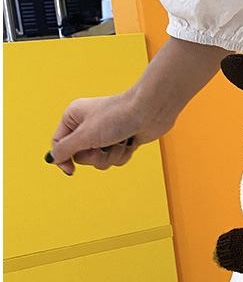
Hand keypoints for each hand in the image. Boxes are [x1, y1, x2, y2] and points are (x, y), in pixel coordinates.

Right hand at [48, 90, 165, 174]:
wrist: (151, 110)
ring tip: (120, 140)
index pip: (59, 144)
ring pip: (101, 159)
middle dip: (95, 155)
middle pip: (81, 156)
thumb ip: (66, 149)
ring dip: (112, 155)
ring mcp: (107, 133)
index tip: (71, 171)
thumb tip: (52, 159)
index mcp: (74, 117)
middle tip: (104, 144)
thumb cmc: (118, 116)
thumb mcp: (85, 135)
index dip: (63, 159)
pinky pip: (116, 158)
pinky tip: (130, 142)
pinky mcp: (123, 140)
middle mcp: (89, 125)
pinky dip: (123, 154)